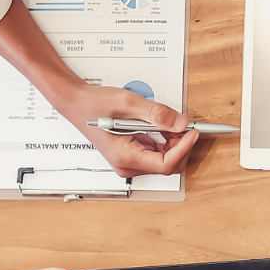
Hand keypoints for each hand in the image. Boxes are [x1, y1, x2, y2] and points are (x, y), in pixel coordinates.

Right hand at [63, 85, 201, 177]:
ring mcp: (129, 162)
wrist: (76, 103)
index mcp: (126, 157)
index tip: (192, 132)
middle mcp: (127, 165)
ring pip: (163, 160)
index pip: (166, 164)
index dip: (184, 148)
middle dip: (181, 146)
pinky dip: (164, 141)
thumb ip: (158, 114)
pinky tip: (162, 126)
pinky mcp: (131, 155)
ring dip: (173, 143)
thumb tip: (180, 123)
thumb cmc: (94, 105)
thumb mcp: (130, 104)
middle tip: (185, 125)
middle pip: (167, 165)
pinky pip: (155, 153)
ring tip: (171, 123)